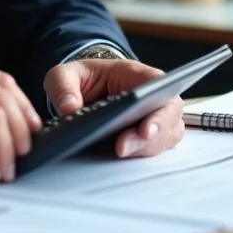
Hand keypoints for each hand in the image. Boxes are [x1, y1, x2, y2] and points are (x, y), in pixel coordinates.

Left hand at [44, 58, 184, 158]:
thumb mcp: (64, 75)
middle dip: (151, 136)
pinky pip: (155, 148)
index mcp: (135, 74)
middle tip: (123, 148)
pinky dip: (141, 155)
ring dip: (146, 148)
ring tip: (119, 152)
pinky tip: (119, 158)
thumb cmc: (82, 79)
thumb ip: (63, 86)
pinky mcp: (148, 137)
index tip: (145, 129)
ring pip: (165, 136)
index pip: (160, 86)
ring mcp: (154, 117)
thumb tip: (69, 109)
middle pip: (169, 116)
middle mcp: (151, 96)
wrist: (84, 90)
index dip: (160, 109)